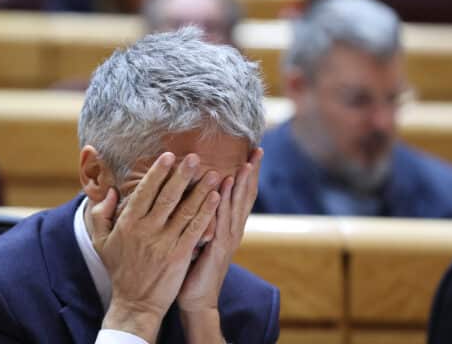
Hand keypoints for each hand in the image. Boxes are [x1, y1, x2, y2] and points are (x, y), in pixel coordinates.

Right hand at [88, 152, 221, 342]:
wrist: (135, 303)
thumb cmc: (119, 269)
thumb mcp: (101, 242)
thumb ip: (101, 214)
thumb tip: (110, 191)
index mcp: (128, 223)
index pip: (145, 192)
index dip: (157, 173)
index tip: (168, 156)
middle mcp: (146, 230)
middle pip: (167, 197)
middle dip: (182, 175)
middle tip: (194, 157)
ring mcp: (164, 242)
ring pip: (185, 211)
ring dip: (200, 191)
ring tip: (213, 173)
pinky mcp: (180, 255)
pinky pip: (195, 229)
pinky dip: (206, 213)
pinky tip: (216, 199)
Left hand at [177, 148, 262, 342]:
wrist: (196, 300)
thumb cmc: (194, 269)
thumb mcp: (201, 239)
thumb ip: (203, 219)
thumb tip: (196, 195)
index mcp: (229, 228)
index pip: (241, 196)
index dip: (248, 176)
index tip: (252, 154)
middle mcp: (233, 231)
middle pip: (245, 197)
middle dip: (252, 173)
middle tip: (257, 150)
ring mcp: (227, 240)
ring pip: (237, 206)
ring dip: (242, 183)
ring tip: (247, 162)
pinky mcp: (217, 248)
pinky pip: (222, 219)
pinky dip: (225, 200)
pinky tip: (226, 184)